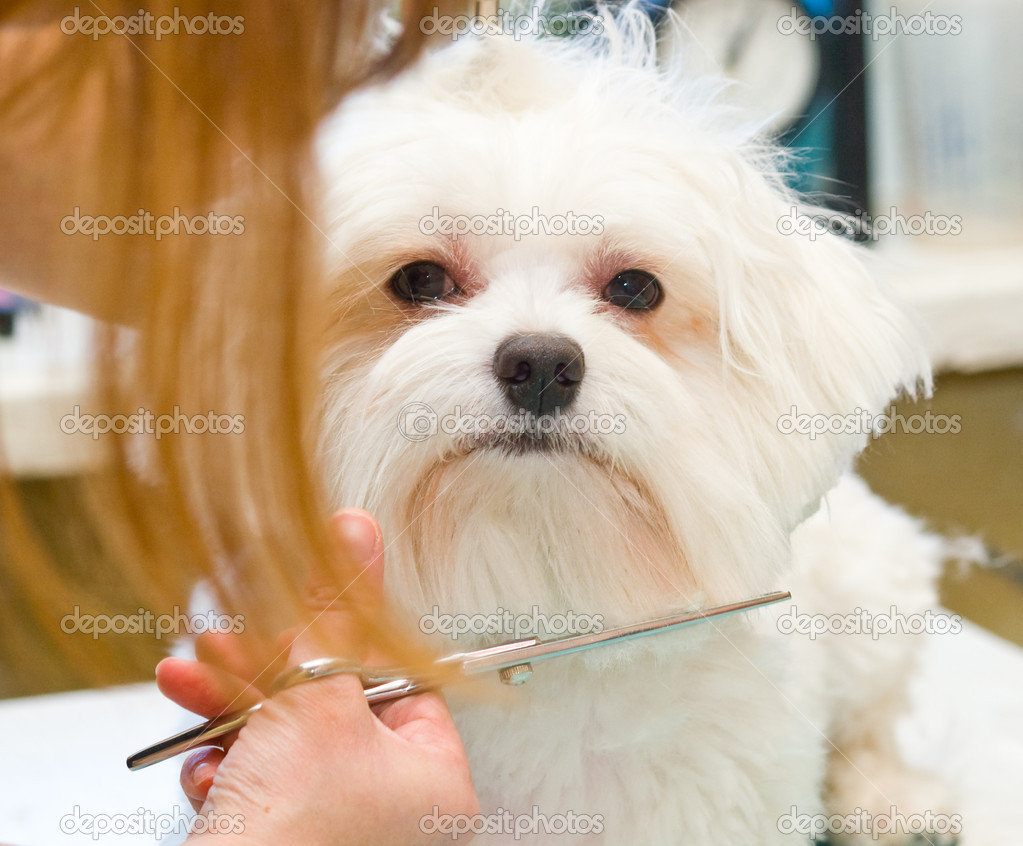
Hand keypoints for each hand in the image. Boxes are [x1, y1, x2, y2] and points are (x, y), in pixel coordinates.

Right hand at [156, 508, 478, 844]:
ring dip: (231, 708)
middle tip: (232, 637)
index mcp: (432, 780)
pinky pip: (255, 785)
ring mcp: (335, 830)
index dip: (348, 640)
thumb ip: (335, 613)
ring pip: (283, 741)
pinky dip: (223, 768)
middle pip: (330, 705)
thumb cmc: (292, 836)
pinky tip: (203, 770)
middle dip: (266, 668)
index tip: (309, 607)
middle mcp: (392, 810)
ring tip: (192, 678)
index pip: (399, 680)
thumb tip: (355, 535)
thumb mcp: (316, 700)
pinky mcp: (281, 843)